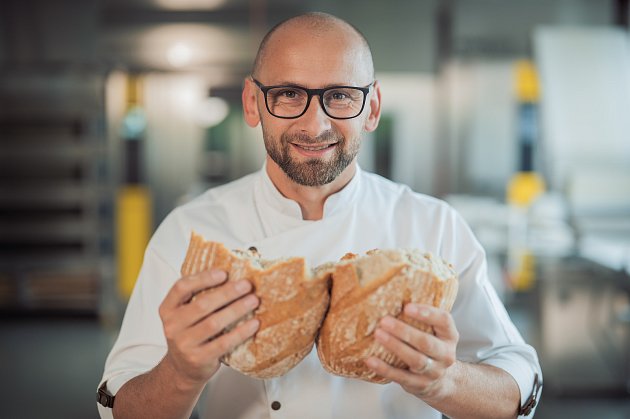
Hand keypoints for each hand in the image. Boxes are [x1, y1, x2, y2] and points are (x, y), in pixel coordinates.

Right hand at [158, 270, 259, 388]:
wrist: (182, 368)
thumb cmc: (190, 333)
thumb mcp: (185, 314)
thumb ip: (199, 297)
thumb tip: (232, 276)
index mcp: (168, 309)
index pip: (181, 287)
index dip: (203, 278)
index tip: (224, 273)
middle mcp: (172, 326)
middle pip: (202, 305)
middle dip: (228, 293)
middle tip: (247, 285)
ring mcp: (184, 344)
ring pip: (214, 323)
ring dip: (237, 310)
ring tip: (254, 301)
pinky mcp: (198, 359)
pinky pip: (223, 343)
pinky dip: (241, 332)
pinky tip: (254, 324)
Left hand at [364, 304, 458, 399]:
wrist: (441, 381)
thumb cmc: (431, 346)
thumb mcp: (434, 331)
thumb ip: (421, 317)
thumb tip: (392, 292)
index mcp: (449, 335)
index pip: (443, 321)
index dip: (427, 313)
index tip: (407, 306)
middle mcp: (445, 354)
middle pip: (426, 342)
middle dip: (404, 331)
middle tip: (384, 321)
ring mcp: (433, 372)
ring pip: (415, 360)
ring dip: (395, 346)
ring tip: (378, 335)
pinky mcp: (419, 385)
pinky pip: (400, 377)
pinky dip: (384, 368)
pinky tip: (370, 360)